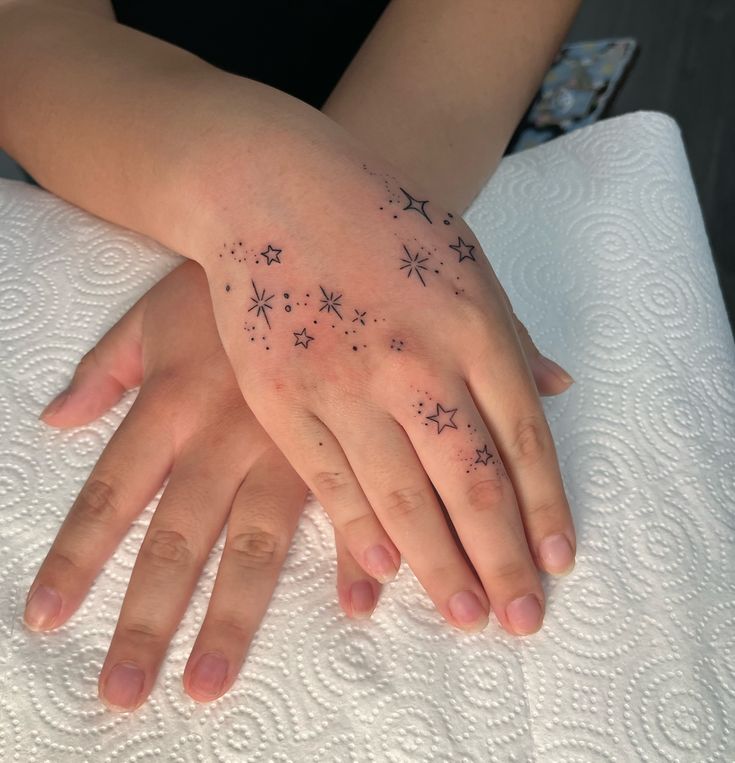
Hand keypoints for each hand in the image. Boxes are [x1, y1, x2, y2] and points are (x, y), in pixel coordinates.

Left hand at [24, 261, 380, 710]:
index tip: (47, 620)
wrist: (313, 233)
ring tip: (207, 681)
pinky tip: (361, 602)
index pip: (114, 493)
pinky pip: (354, 503)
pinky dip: (356, 553)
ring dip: (231, 615)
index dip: (76, 557)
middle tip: (121, 693)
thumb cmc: (229, 279)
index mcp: (174, 403)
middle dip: (145, 618)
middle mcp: (226, 437)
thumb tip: (56, 422)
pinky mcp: (348, 438)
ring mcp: (290, 444)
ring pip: (255, 542)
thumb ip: (105, 368)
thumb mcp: (153, 312)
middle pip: (175, 538)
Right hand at [188, 122, 576, 637]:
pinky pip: (330, 480)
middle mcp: (413, 359)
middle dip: (502, 558)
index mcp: (469, 322)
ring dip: (441, 563)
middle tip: (522, 618)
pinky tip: (388, 573)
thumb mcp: (463, 259)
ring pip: (403, 495)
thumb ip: (510, 332)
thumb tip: (560, 389)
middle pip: (471, 481)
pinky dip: (361, 531)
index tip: (556, 560)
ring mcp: (343, 381)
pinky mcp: (282, 396)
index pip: (521, 437)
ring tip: (468, 615)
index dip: (544, 506)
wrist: (270, 190)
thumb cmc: (376, 221)